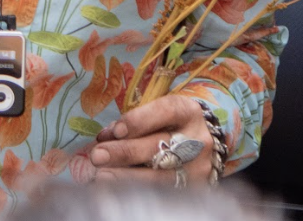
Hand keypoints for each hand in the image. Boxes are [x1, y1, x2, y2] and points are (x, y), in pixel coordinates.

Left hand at [89, 93, 216, 185]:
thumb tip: (104, 138)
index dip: (139, 121)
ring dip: (127, 175)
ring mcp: (199, 166)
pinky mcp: (195, 188)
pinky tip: (117, 188)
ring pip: (161, 174)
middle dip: (125, 152)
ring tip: (102, 175)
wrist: (204, 145)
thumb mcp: (157, 114)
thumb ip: (132, 123)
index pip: (165, 111)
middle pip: (160, 146)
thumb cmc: (170, 124)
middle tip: (97, 156)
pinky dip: (137, 189)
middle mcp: (197, 139)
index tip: (116, 131)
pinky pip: (164, 191)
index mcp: (187, 111)